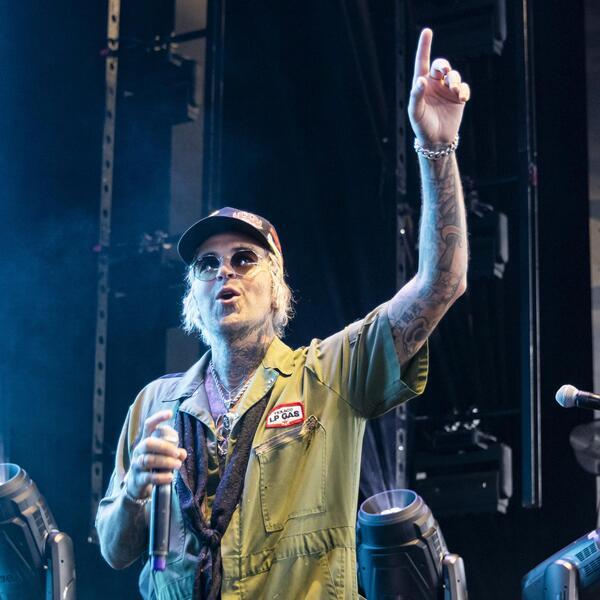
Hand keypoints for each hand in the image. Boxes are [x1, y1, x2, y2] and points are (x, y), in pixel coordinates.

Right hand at [126, 409, 186, 499]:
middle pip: (148, 443)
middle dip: (165, 447)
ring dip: (166, 462)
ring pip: (149, 460)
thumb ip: (174, 453)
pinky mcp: (138, 479)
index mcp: (145, 440)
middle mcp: (139, 450)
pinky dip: (162, 477)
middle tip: (177, 453)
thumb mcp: (163, 456)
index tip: (170, 413)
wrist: (136, 485)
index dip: (158, 418)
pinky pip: (149, 477)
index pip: (148, 425)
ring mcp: (136, 464)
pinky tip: (170, 477)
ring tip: (178, 465)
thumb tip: (183, 453)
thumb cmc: (153, 465)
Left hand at [408, 28, 469, 144]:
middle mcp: (434, 85)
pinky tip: (461, 98)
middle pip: (440, 66)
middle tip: (444, 72)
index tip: (427, 31)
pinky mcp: (458, 98)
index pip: (422, 62)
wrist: (437, 141)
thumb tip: (420, 80)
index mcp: (421, 85)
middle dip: (443, 65)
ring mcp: (447, 91)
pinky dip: (464, 90)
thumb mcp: (415, 113)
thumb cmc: (422, 126)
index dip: (424, 47)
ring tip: (454, 91)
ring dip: (455, 80)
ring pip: (454, 75)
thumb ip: (416, 96)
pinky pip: (464, 87)